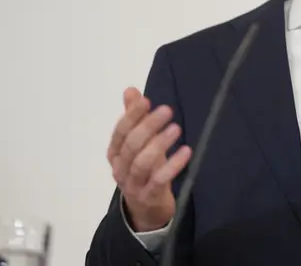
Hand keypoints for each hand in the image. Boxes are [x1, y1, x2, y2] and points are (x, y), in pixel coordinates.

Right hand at [107, 87, 192, 231]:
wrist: (146, 210)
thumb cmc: (143, 171)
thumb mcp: (138, 144)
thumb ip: (133, 117)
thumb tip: (130, 90)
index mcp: (114, 154)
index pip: (120, 132)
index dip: (132, 116)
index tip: (147, 101)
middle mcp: (120, 169)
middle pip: (130, 145)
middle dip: (148, 126)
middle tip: (167, 110)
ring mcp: (133, 185)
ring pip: (141, 163)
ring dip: (159, 144)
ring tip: (176, 128)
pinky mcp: (149, 197)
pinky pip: (159, 180)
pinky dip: (172, 165)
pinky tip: (186, 151)